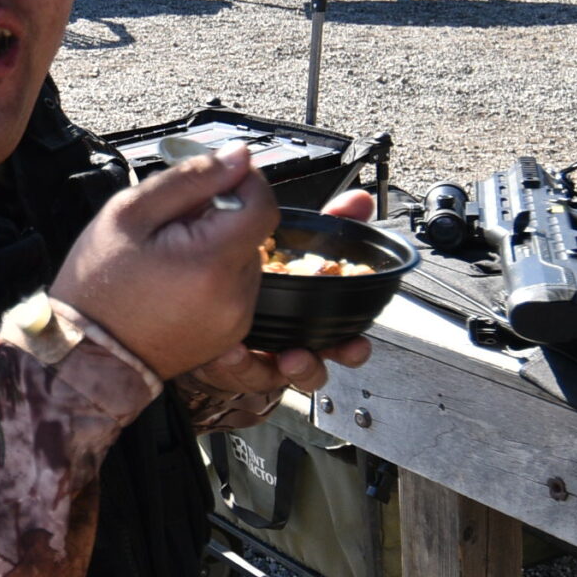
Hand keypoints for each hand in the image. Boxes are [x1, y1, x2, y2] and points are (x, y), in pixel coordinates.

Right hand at [53, 146, 276, 380]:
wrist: (86, 354)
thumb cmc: (98, 283)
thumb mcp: (130, 213)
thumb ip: (190, 179)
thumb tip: (238, 156)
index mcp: (212, 262)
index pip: (263, 204)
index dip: (243, 182)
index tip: (211, 180)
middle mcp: (235, 295)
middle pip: (252, 231)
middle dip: (220, 216)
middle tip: (171, 224)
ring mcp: (236, 320)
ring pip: (244, 258)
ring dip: (217, 245)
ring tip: (169, 256)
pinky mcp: (230, 334)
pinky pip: (235, 288)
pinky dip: (214, 275)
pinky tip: (176, 280)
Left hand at [186, 188, 378, 396]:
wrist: (215, 289)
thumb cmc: (270, 269)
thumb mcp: (300, 241)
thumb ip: (334, 222)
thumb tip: (361, 200)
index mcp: (314, 321)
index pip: (342, 341)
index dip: (353, 346)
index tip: (355, 343)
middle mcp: (290, 344)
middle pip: (311, 368)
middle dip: (310, 367)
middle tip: (297, 357)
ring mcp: (259, 356)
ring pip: (271, 376)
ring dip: (258, 367)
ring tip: (250, 353)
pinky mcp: (230, 362)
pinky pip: (232, 370)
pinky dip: (231, 361)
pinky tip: (225, 349)